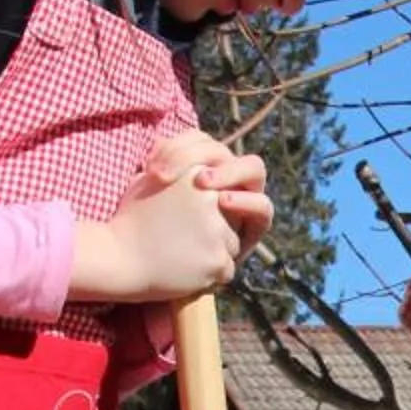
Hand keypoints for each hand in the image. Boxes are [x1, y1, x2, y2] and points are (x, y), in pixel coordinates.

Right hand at [70, 139, 249, 303]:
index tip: (182, 221)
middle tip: (181, 240)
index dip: (204, 211)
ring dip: (213, 253)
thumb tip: (192, 165)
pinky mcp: (217, 258)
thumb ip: (176, 172)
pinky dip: (210, 274)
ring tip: (181, 255)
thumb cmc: (130, 221)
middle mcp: (212, 197)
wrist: (118, 257)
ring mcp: (217, 228)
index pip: (222, 195)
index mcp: (197, 173)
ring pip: (231, 245)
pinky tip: (185, 270)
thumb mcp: (148, 182)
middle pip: (231, 220)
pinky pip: (227, 270)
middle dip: (213, 232)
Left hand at [153, 131, 273, 257]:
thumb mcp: (148, 197)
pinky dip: (246, 201)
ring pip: (253, 168)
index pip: (198, 140)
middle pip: (221, 149)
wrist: (158, 269)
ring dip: (229, 171)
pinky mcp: (254, 226)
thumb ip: (154, 172)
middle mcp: (226, 176)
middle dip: (202, 155)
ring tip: (203, 181)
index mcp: (201, 163)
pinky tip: (224, 202)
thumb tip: (156, 143)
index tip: (150, 169)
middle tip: (172, 172)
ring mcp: (244, 198)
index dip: (177, 148)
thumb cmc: (149, 230)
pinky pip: (262, 208)